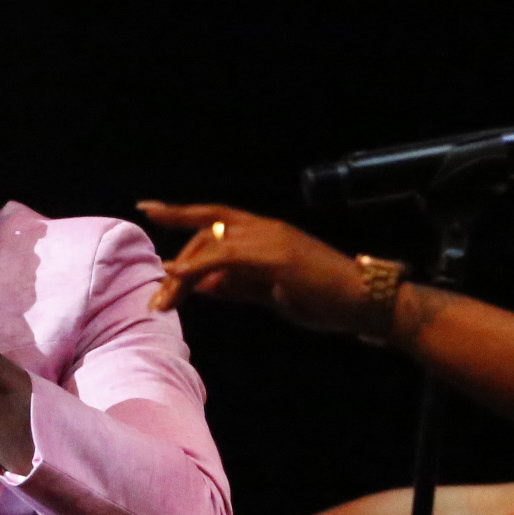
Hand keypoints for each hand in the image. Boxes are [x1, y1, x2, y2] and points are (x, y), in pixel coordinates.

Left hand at [139, 202, 376, 331]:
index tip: (149, 210)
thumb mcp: (270, 292)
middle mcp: (265, 228)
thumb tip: (203, 285)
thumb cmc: (324, 299)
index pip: (214, 216)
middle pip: (206, 234)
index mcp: (265, 232)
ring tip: (163, 303)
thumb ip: (236, 285)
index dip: (181, 213)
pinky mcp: (276, 256)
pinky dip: (199, 267)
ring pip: (211, 245)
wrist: (364, 301)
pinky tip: (180, 278)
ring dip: (182, 275)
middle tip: (160, 300)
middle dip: (178, 267)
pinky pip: (226, 257)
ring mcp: (271, 238)